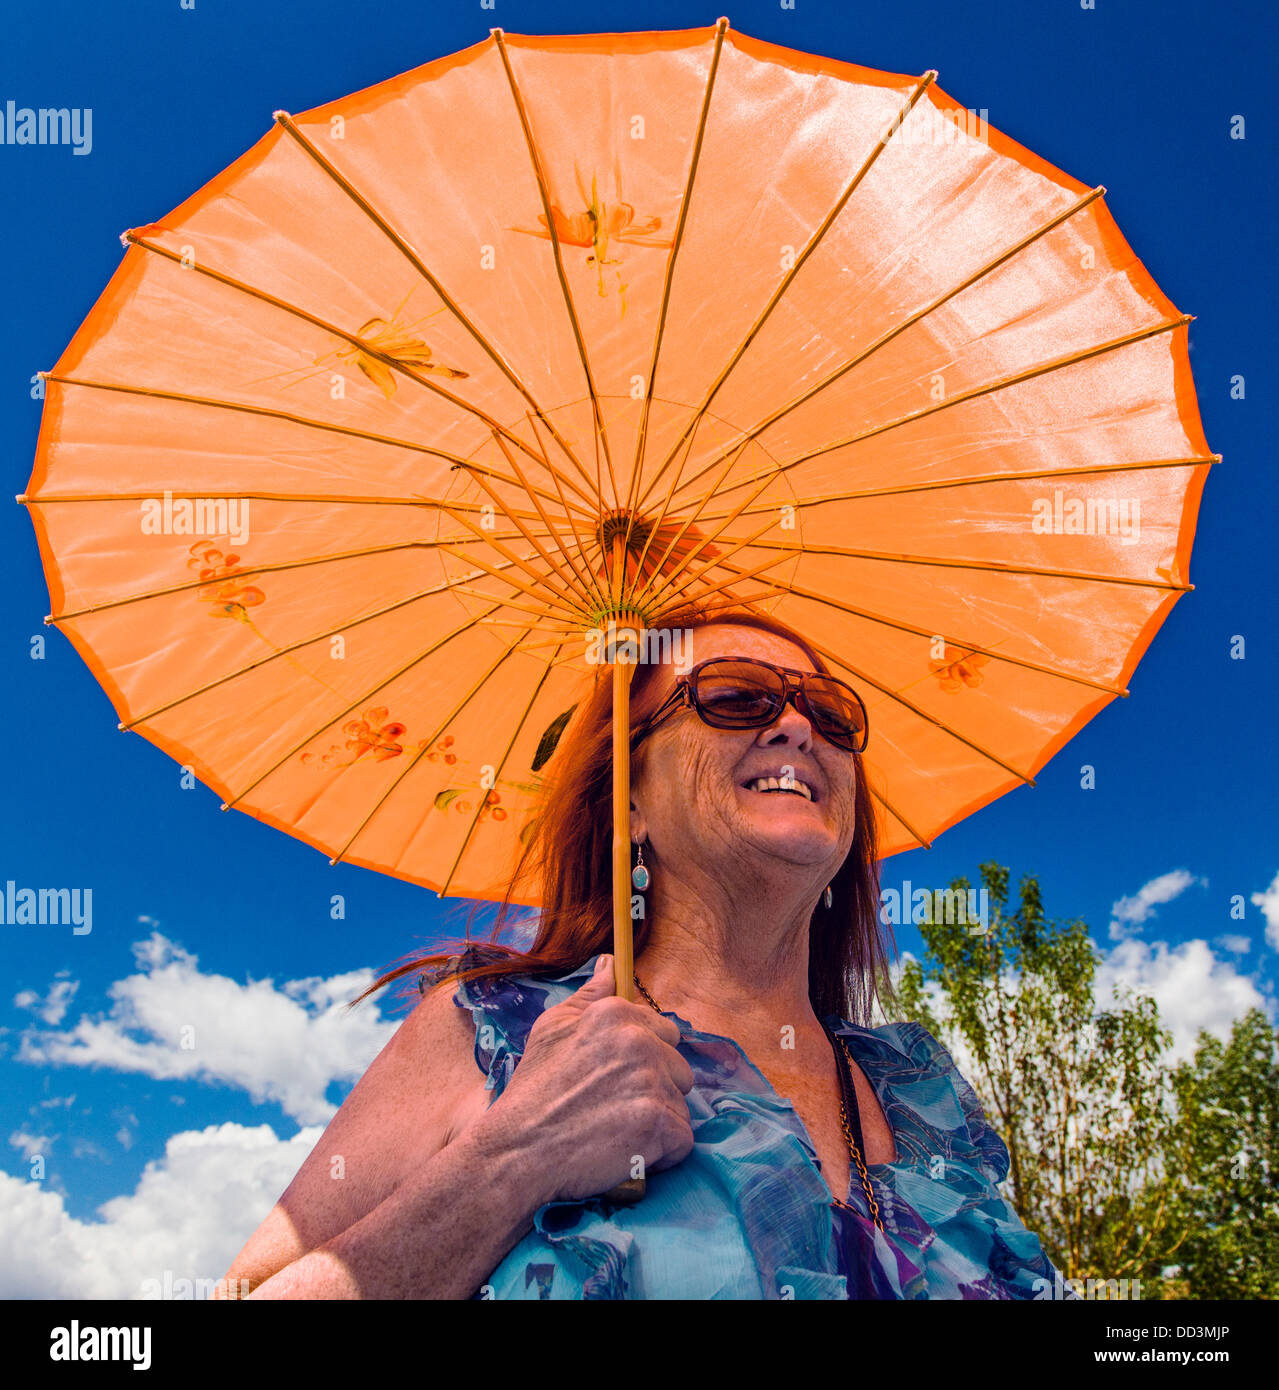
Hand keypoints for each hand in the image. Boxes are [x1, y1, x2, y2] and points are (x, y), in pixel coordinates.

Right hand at [477, 955, 694, 1204]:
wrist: (518, 1150)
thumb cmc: (534, 1090)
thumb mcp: (552, 1028)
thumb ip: (590, 994)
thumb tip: (610, 963)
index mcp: (616, 1014)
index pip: (664, 1031)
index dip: (645, 1059)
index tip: (617, 1079)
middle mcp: (638, 1042)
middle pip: (678, 1067)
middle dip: (656, 1088)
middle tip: (614, 1107)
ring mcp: (652, 1082)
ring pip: (680, 1103)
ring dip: (657, 1120)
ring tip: (617, 1130)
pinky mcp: (660, 1125)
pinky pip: (682, 1139)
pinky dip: (662, 1152)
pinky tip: (630, 1151)